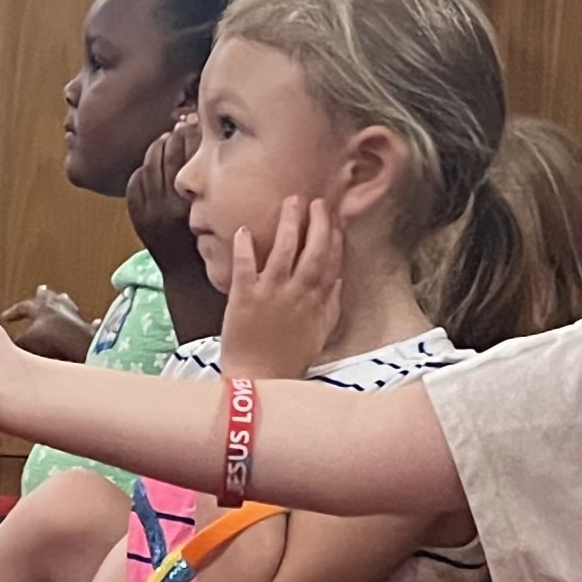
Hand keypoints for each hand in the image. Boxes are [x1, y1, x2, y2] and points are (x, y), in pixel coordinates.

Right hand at [1, 285, 92, 360]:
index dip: (13, 312)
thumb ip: (15, 345)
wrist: (79, 346)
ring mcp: (76, 317)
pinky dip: (91, 324)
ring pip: (68, 305)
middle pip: (48, 297)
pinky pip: (90, 324)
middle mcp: (59, 309)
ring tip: (63, 297)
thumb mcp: (25, 344)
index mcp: (40, 310)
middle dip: (42, 295)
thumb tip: (6, 351)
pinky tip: (96, 321)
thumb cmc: (51, 343)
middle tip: (41, 288)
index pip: (23, 307)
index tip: (5, 317)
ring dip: (64, 302)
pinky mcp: (89, 330)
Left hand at [125, 120, 204, 282]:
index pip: (188, 153)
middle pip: (165, 153)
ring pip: (148, 164)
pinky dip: (143, 169)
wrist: (190, 277)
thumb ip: (217, 184)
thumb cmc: (217, 244)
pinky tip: (153, 164)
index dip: (192, 133)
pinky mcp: (137, 216)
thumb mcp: (222, 213)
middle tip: (182, 125)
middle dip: (174, 135)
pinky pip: (135, 183)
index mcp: (189, 203)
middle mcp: (165, 206)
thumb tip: (216, 146)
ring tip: (167, 139)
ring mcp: (148, 211)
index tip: (197, 122)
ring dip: (158, 148)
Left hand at [218, 196, 342, 380]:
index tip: (336, 219)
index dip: (335, 237)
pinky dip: (245, 247)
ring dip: (289, 223)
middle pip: (313, 250)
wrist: (260, 380)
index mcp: (317, 301)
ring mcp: (272, 293)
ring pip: (284, 250)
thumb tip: (337, 279)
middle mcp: (299, 293)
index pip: (332, 262)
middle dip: (318, 222)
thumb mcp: (320, 333)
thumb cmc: (290, 359)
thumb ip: (330, 304)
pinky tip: (245, 230)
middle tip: (317, 202)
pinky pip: (245, 266)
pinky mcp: (245, 297)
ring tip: (291, 202)